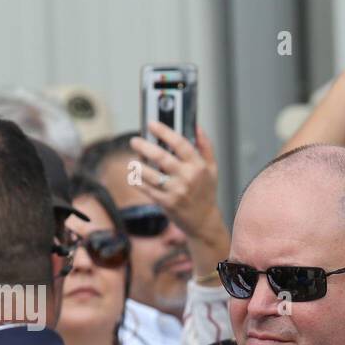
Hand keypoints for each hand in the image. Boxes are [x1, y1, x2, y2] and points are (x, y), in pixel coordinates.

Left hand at [129, 122, 227, 268]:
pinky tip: (134, 176)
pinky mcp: (166, 203)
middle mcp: (188, 178)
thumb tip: (197, 127)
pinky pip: (146, 189)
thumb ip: (206, 146)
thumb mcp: (212, 169)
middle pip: (161, 157)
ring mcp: (176, 191)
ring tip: (133, 162)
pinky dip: (137, 181)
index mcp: (198, 166)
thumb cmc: (206, 193)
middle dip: (144, 146)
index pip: (180, 143)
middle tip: (134, 141)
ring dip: (137, 166)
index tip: (152, 124)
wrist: (204, 221)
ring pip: (150, 174)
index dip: (164, 131)